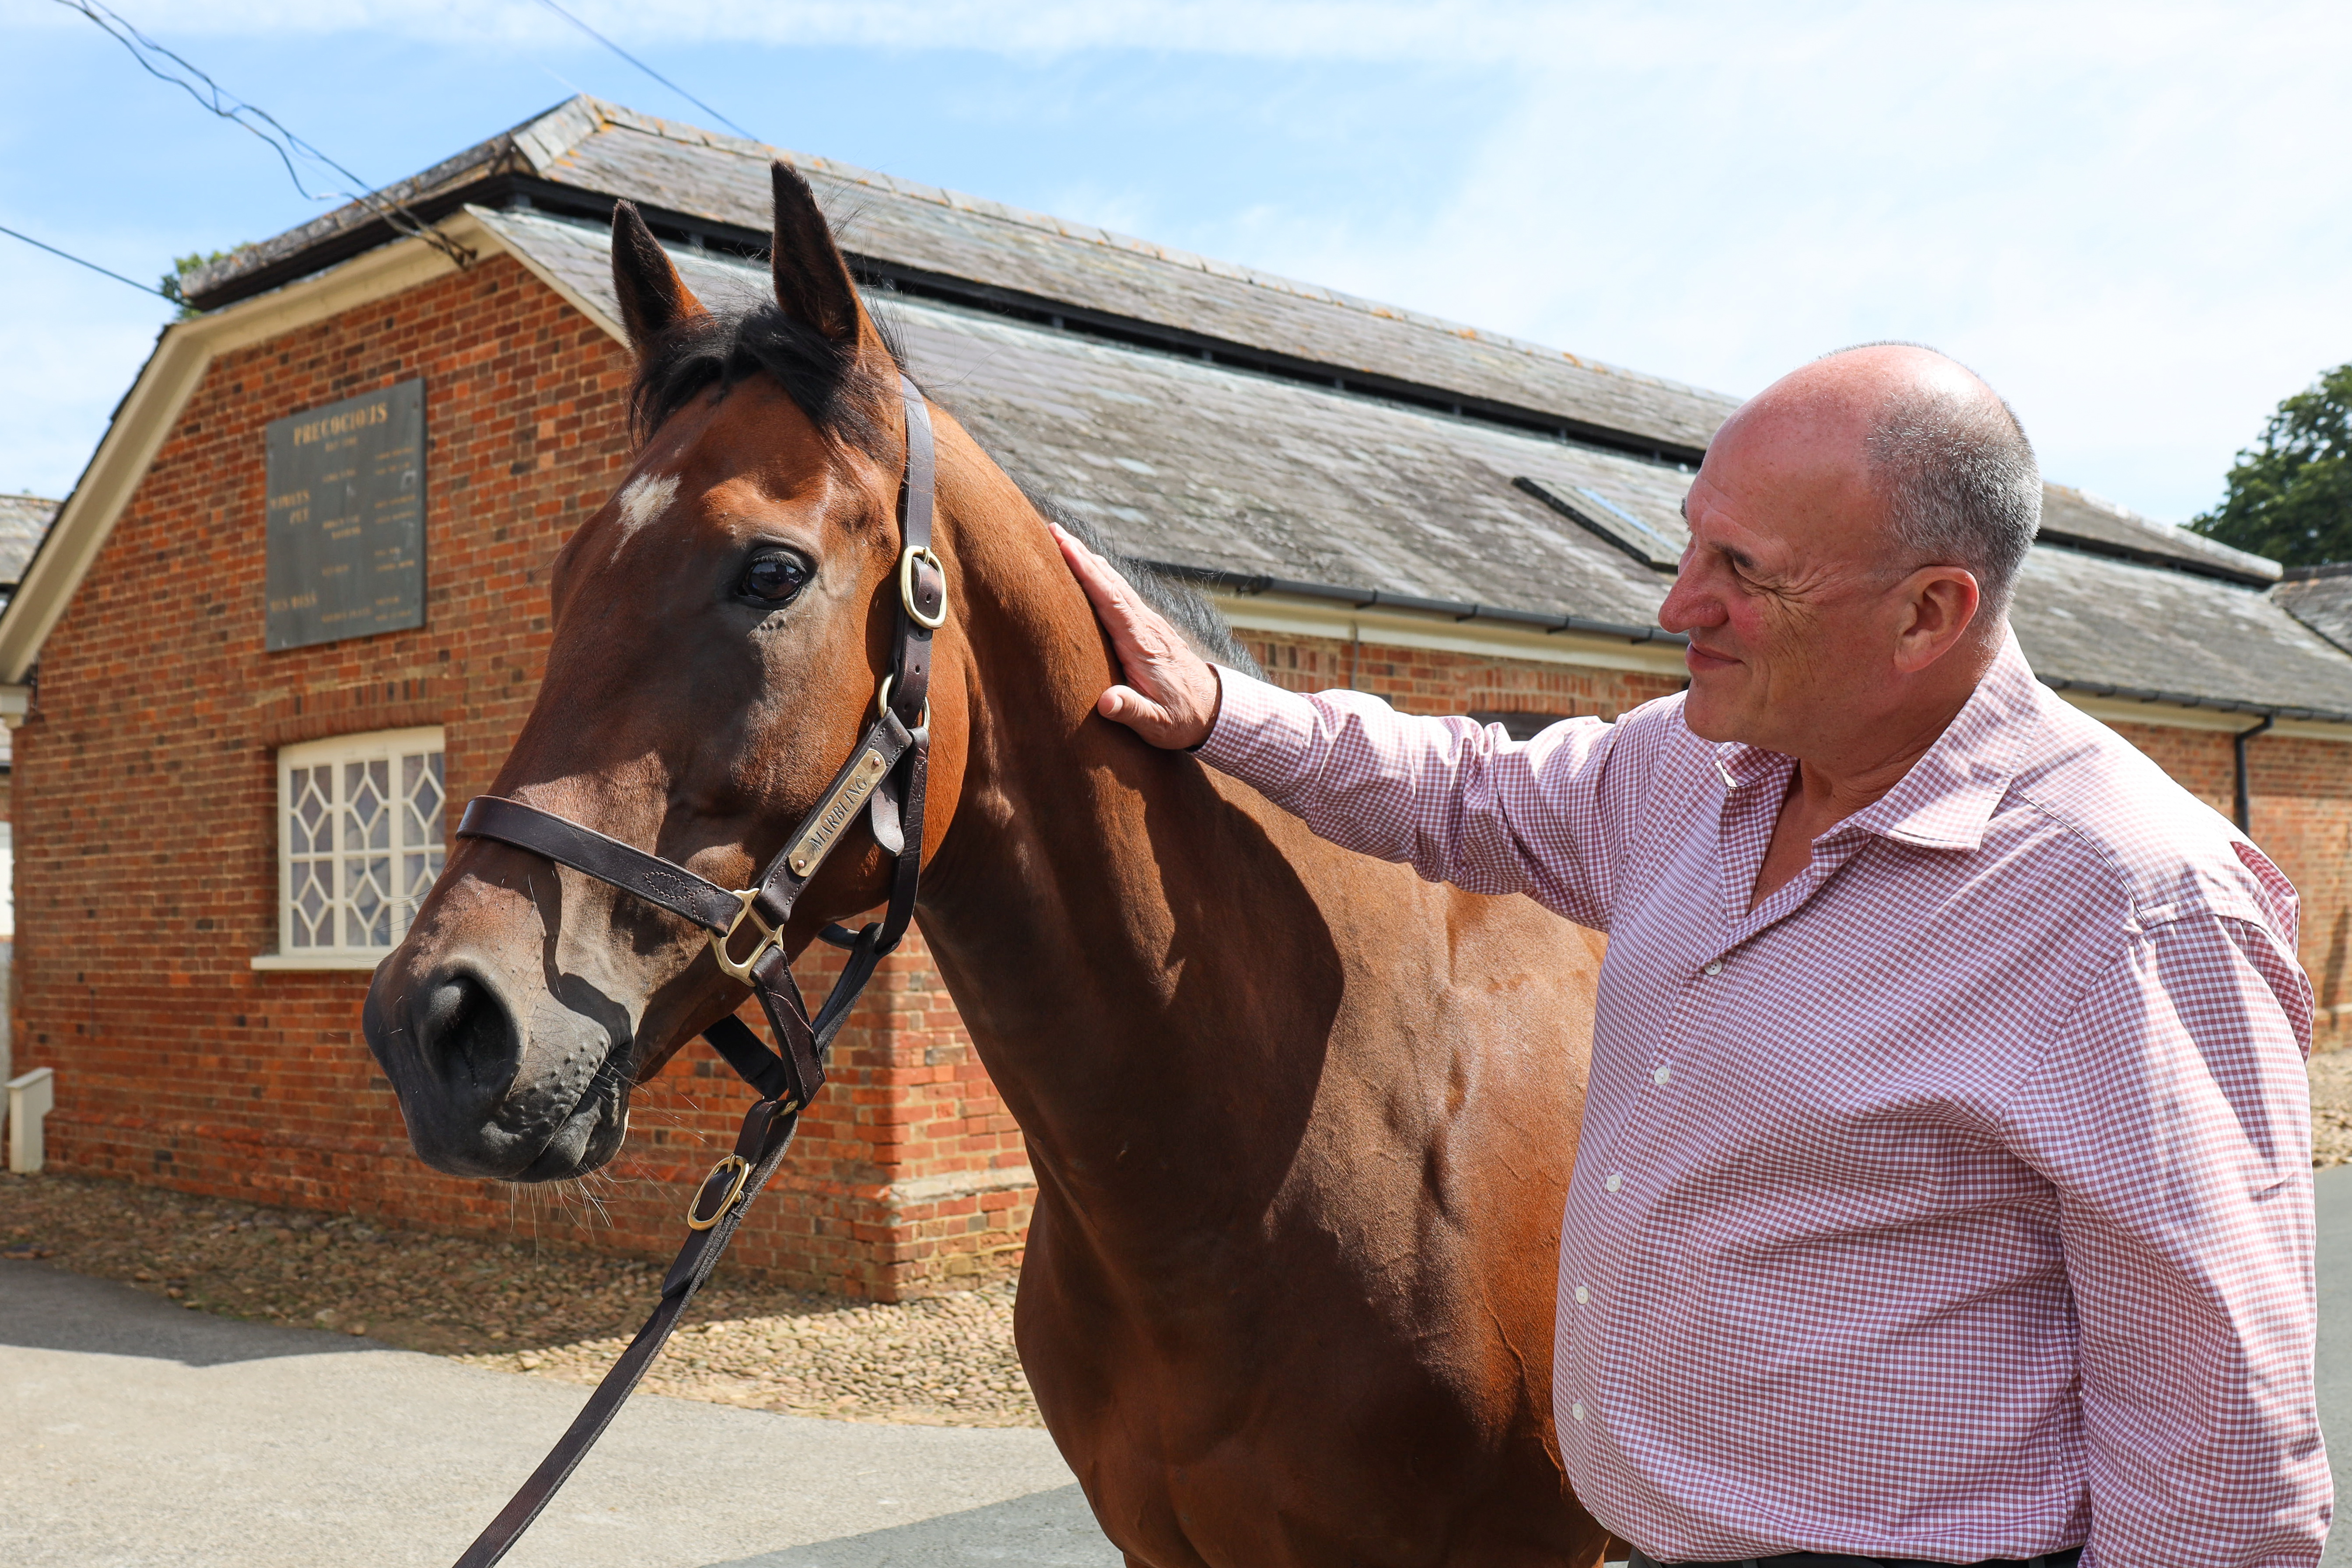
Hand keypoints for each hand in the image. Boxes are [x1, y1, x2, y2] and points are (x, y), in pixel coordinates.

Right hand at [1051, 523, 1222, 749]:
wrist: (1214, 712)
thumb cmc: (1182, 720)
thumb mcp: (1158, 725)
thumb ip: (1132, 712)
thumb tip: (1106, 702)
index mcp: (1142, 645)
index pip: (1110, 600)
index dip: (1087, 573)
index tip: (1065, 547)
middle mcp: (1146, 626)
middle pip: (1111, 583)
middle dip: (1082, 555)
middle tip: (1053, 529)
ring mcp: (1149, 624)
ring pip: (1117, 584)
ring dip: (1091, 561)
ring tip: (1064, 540)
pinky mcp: (1149, 628)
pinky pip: (1122, 595)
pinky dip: (1103, 577)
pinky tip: (1092, 569)